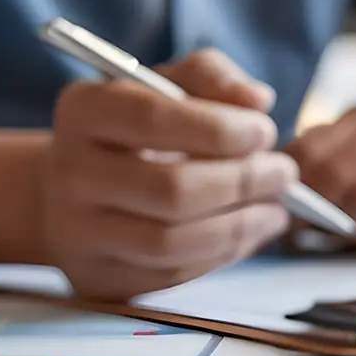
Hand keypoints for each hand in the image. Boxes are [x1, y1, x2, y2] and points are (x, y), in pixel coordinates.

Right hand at [38, 49, 292, 300]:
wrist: (71, 193)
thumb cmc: (133, 132)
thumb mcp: (163, 85)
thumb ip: (211, 77)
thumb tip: (257, 100)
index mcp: (82, 111)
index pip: (153, 119)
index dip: (218, 129)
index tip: (265, 132)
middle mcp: (70, 174)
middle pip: (169, 189)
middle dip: (241, 182)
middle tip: (285, 173)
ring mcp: (79, 234)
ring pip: (172, 242)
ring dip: (240, 226)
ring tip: (277, 208)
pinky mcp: (99, 279)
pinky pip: (172, 274)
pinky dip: (222, 254)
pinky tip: (248, 232)